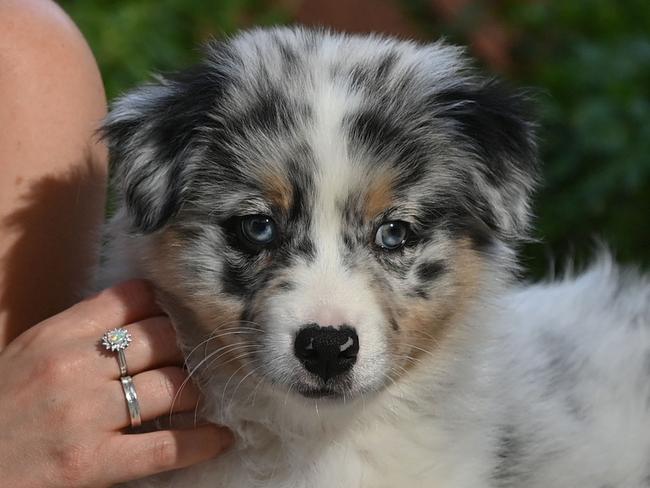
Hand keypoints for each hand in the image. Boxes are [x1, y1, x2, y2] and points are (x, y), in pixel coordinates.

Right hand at [0, 280, 232, 486]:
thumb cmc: (1, 409)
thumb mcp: (28, 355)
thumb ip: (79, 333)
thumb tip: (139, 315)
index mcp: (55, 335)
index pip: (133, 298)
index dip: (161, 308)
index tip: (171, 322)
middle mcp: (72, 367)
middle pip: (162, 338)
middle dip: (182, 350)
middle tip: (183, 364)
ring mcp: (84, 415)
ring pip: (171, 385)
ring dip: (191, 392)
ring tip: (190, 400)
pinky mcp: (92, 463)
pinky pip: (166, 447)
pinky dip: (201, 442)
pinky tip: (218, 438)